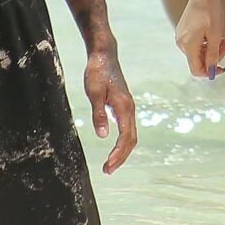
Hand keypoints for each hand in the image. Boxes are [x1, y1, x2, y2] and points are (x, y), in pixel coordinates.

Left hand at [83, 46, 136, 173]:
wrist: (104, 54)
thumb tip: (102, 135)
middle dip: (121, 157)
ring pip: (130, 135)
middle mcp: (129, 109)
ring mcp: (128, 107)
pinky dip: (122, 141)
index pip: (125, 137)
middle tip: (107, 170)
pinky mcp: (123, 106)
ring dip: (122, 151)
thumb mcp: (94, 92)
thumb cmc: (98, 71)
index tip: (108, 166)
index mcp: (124, 107)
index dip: (118, 154)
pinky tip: (114, 147)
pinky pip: (127, 128)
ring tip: (110, 164)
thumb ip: (99, 114)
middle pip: (131, 139)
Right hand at [174, 0, 224, 79]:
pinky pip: (196, 44)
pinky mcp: (183, 31)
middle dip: (215, 56)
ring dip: (213, 49)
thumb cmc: (211, 12)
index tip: (223, 68)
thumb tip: (211, 72)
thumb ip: (212, 55)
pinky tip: (216, 34)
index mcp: (188, 45)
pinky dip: (207, 43)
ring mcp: (181, 36)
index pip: (197, 69)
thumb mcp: (216, 35)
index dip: (210, 72)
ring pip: (199, 52)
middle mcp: (181, 43)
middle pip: (199, 60)